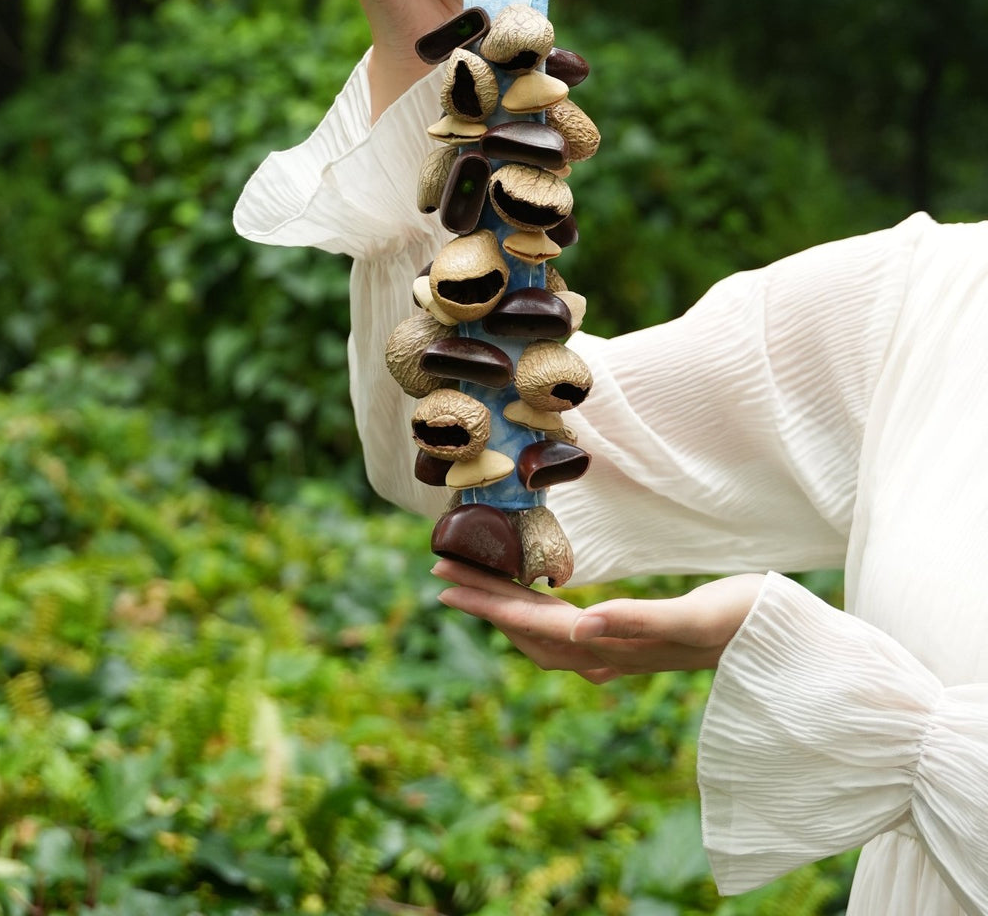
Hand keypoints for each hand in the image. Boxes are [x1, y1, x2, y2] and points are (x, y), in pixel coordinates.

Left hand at [432, 559, 764, 684]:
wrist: (785, 648)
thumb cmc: (746, 624)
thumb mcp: (694, 617)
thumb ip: (637, 622)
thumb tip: (578, 628)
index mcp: (615, 646)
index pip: (534, 624)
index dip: (488, 602)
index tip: (445, 577)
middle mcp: (609, 656)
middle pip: (527, 630)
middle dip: (482, 601)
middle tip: (439, 569)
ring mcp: (620, 654)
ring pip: (543, 637)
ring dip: (504, 610)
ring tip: (472, 584)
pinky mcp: (634, 645)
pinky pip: (567, 634)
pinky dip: (537, 615)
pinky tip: (537, 605)